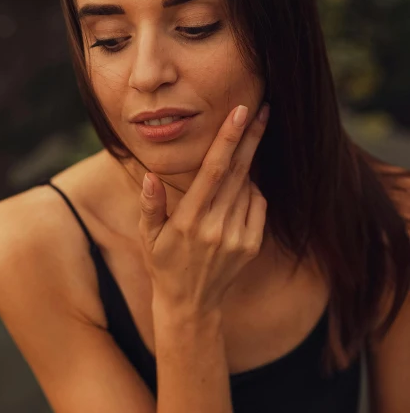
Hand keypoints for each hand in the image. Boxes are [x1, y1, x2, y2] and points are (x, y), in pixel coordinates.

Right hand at [138, 103, 269, 317]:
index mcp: (189, 220)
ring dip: (246, 166)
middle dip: (251, 137)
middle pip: (239, 171)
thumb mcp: (148, 237)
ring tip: (236, 158)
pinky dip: (251, 191)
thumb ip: (149, 205)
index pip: (213, 171)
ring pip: (249, 187)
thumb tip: (149, 175)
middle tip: (263, 108)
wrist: (191, 305)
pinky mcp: (252, 245)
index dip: (228, 139)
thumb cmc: (163, 264)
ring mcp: (238, 237)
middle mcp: (216, 227)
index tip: (240, 113)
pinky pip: (257, 205)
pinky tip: (237, 192)